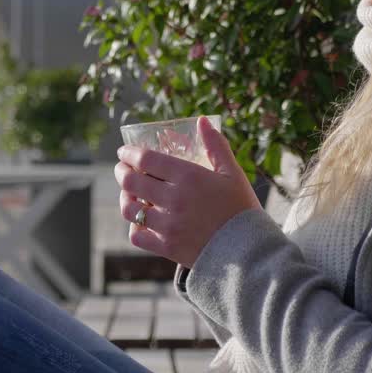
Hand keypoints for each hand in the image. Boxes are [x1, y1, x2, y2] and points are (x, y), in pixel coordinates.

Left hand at [115, 117, 262, 267]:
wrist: (250, 252)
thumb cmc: (242, 209)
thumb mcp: (232, 173)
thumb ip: (216, 146)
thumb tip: (202, 120)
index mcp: (189, 177)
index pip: (146, 159)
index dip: (130, 153)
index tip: (125, 151)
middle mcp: (174, 199)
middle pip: (132, 181)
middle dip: (122, 171)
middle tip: (122, 169)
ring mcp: (168, 225)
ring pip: (130, 208)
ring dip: (125, 197)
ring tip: (129, 193)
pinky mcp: (167, 247)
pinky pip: (137, 235)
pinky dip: (135, 227)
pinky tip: (141, 220)